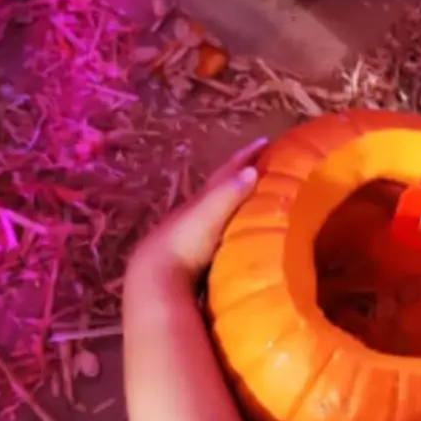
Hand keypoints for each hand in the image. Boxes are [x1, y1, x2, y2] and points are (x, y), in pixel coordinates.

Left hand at [130, 137, 267, 279]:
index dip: (245, 157)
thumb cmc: (185, 243)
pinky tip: (239, 236)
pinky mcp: (194, 258)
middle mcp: (195, 213)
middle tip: (264, 168)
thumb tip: (252, 170)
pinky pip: (220, 235)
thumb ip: (228, 194)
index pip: (226, 173)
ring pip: (218, 212)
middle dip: (241, 177)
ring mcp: (192, 236)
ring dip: (235, 203)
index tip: (264, 141)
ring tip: (256, 201)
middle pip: (220, 189)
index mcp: (201, 200)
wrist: (156, 279)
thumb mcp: (209, 215)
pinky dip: (232, 228)